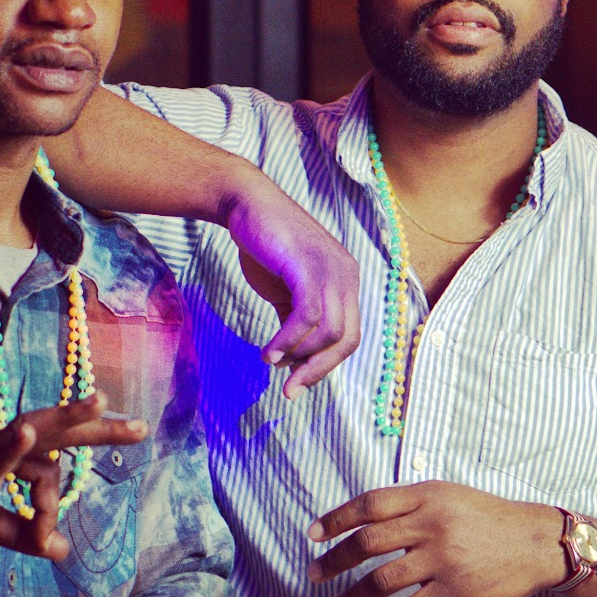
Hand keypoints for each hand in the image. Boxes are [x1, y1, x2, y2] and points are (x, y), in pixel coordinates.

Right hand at [0, 398, 144, 568]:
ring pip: (36, 459)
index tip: (129, 437)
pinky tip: (25, 433)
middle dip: (99, 427)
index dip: (94, 433)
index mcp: (4, 446)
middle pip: (55, 427)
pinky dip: (9, 447)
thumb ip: (26, 533)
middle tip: (139, 428)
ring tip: (59, 497)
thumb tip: (61, 550)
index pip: (56, 438)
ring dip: (47, 501)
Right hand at [222, 174, 360, 398]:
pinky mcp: (309, 267)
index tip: (298, 381)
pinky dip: (288, 339)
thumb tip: (292, 361)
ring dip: (300, 356)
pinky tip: (268, 350)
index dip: (326, 363)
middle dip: (319, 369)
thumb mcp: (285, 291)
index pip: (350, 336)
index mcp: (346, 283)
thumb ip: (295, 321)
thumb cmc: (265, 247)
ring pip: (330, 331)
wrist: (246, 207)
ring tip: (271, 361)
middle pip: (348, 339)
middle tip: (290, 389)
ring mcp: (332, 270)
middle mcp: (347, 277)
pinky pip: (307, 316)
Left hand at [306, 482, 563, 596]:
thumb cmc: (489, 518)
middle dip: (334, 560)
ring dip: (351, 596)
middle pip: (367, 543)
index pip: (369, 505)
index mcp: (427, 497)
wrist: (537, 543)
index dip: (336, 519)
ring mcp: (443, 559)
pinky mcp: (455, 591)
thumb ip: (412, 504)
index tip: (313, 535)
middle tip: (313, 574)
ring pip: (382, 580)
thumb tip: (365, 519)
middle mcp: (432, 525)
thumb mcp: (450, 496)